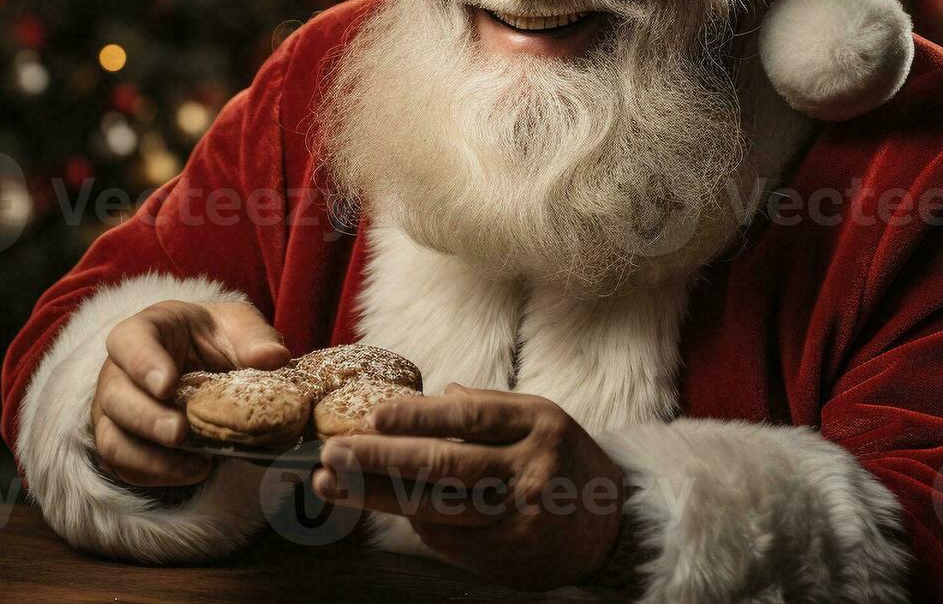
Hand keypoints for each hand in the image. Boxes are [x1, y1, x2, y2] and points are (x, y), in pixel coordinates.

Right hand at [90, 299, 287, 487]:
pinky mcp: (123, 441)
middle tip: (179, 432)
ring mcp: (116, 410)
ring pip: (111, 438)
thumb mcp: (238, 325)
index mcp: (146, 331)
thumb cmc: (215, 337)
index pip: (128, 341)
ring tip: (197, 465)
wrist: (205, 361)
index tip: (167, 385)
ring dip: (150, 457)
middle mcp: (120, 371)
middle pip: (115, 396)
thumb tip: (274, 357)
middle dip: (146, 418)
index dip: (142, 364)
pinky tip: (195, 472)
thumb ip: (254, 338)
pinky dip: (158, 474)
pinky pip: (125, 465)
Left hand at [311, 384, 626, 589]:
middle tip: (333, 453)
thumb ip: (488, 408)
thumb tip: (437, 392)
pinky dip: (409, 518)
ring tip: (331, 484)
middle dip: (382, 460)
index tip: (374, 416)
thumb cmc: (564, 460)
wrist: (610, 527)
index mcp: (537, 424)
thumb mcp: (540, 419)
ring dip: (377, 497)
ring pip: (437, 506)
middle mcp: (528, 469)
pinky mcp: (505, 551)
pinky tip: (375, 504)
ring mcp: (516, 516)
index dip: (420, 417)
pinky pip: (446, 535)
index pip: (470, 417)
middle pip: (446, 465)